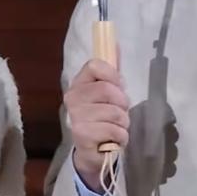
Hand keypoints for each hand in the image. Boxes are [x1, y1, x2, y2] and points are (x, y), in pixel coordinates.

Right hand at [64, 59, 129, 191]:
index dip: (113, 74)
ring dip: (123, 122)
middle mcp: (72, 98)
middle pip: (107, 89)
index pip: (95, 65)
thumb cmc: (102, 118)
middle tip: (121, 112)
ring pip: (114, 112)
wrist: (92, 151)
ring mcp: (76, 117)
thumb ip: (111, 71)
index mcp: (78, 83)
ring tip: (116, 127)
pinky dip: (121, 137)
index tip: (119, 86)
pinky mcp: (82, 135)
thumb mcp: (108, 93)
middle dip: (123, 103)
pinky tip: (114, 139)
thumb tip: (117, 44)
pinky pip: (114, 130)